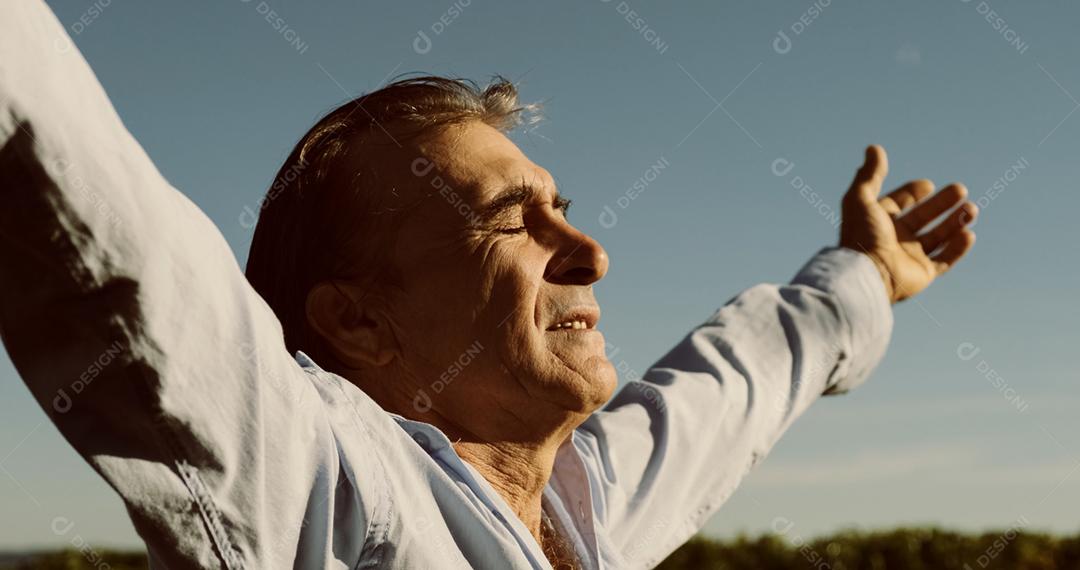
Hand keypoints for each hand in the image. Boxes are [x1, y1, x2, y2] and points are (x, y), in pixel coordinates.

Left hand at [839, 145, 976, 302]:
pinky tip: (968, 233)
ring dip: (955, 222)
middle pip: (923, 217)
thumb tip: (874, 148)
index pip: (898, 203)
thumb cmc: (861, 236)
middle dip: (942, 203)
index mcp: (878, 221)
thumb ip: (870, 174)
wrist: (867, 273)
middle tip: (960, 190)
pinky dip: (958, 248)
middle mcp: (894, 238)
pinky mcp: (922, 274)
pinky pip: (944, 260)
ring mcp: (909, 256)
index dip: (912, 192)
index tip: (927, 184)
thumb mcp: (860, 199)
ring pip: (938, 237)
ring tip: (972, 208)